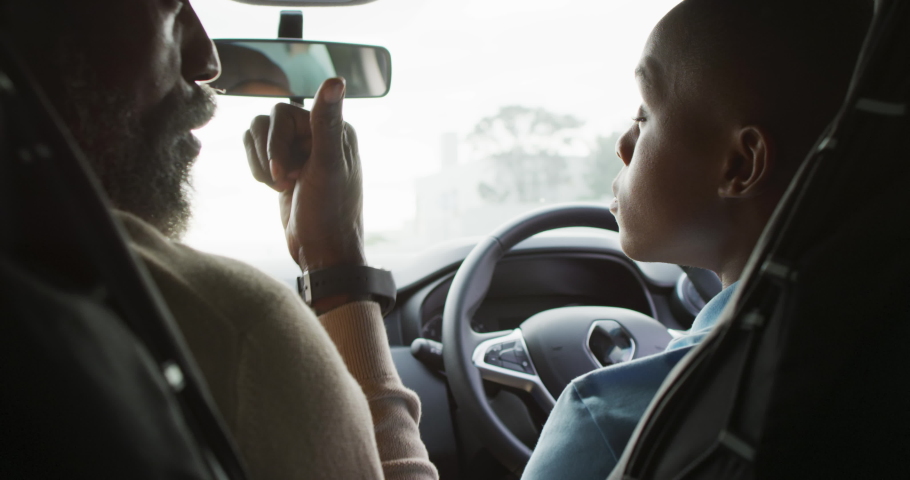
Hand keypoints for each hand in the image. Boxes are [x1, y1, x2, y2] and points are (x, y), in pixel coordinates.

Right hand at [243, 77, 365, 274]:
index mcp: (335, 128)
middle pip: (266, 123)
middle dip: (268, 156)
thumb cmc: (328, 213)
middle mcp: (319, 133)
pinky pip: (255, 150)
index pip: (283, 113)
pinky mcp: (284, 164)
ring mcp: (300, 149)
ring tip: (281, 187)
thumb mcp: (327, 167)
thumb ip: (326, 123)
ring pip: (256, 135)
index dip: (277, 143)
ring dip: (261, 164)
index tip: (290, 175)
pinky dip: (257, 170)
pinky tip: (276, 189)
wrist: (320, 252)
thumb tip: (335, 80)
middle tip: (285, 184)